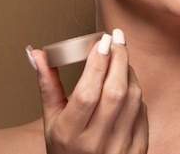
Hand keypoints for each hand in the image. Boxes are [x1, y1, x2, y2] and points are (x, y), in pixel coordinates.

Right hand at [27, 29, 147, 153]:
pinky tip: (127, 84)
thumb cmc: (66, 148)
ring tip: (119, 59)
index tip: (102, 40)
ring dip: (128, 72)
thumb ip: (48, 85)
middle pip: (114, 92)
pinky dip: (136, 92)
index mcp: (70, 135)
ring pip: (133, 98)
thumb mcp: (51, 120)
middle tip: (116, 38)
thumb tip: (37, 53)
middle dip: (118, 58)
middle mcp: (96, 143)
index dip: (97, 64)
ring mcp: (120, 147)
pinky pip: (143, 111)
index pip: (87, 94)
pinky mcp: (138, 148)